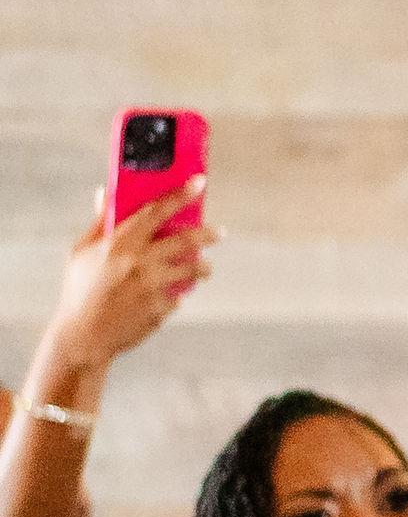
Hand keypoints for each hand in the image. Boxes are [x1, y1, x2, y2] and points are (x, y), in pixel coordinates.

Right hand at [41, 184, 213, 380]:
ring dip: (202, 266)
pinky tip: (168, 295)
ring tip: (203, 267)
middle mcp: (140, 262)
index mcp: (118, 243)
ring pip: (193, 268)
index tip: (199, 182)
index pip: (155, 211)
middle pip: (187, 240)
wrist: (84, 335)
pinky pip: (180, 295)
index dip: (179, 194)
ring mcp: (154, 286)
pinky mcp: (163, 307)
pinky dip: (177, 293)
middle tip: (220, 232)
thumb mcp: (82, 252)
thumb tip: (105, 192)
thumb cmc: (80, 289)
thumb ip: (100, 222)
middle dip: (209, 234)